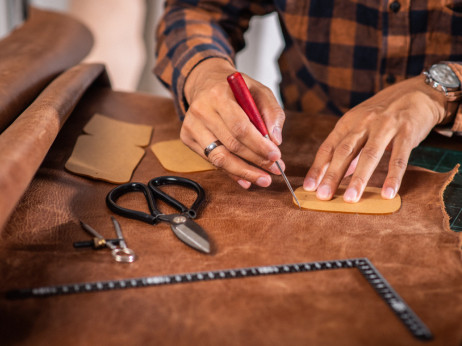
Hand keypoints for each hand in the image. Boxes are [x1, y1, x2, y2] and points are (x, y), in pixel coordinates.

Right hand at [182, 58, 285, 188]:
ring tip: (263, 179)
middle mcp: (201, 111)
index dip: (258, 145)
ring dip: (244, 172)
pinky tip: (246, 179)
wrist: (206, 83)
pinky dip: (231, 173)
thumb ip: (272, 113)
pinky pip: (212, 161)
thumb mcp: (259, 91)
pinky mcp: (188, 138)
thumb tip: (276, 140)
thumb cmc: (235, 90)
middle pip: (231, 145)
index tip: (276, 156)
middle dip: (256, 161)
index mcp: (218, 95)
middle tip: (275, 169)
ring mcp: (191, 126)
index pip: (239, 126)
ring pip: (219, 158)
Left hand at [303, 75, 447, 201]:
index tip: (308, 187)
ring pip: (369, 155)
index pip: (328, 148)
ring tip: (351, 199)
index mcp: (348, 122)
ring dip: (359, 179)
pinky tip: (387, 193)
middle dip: (332, 175)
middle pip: (344, 152)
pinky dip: (393, 177)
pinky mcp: (407, 132)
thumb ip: (350, 150)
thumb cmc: (384, 114)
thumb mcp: (361, 125)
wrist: (418, 92)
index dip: (317, 168)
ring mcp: (386, 126)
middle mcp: (364, 122)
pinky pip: (399, 158)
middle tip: (323, 196)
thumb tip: (336, 175)